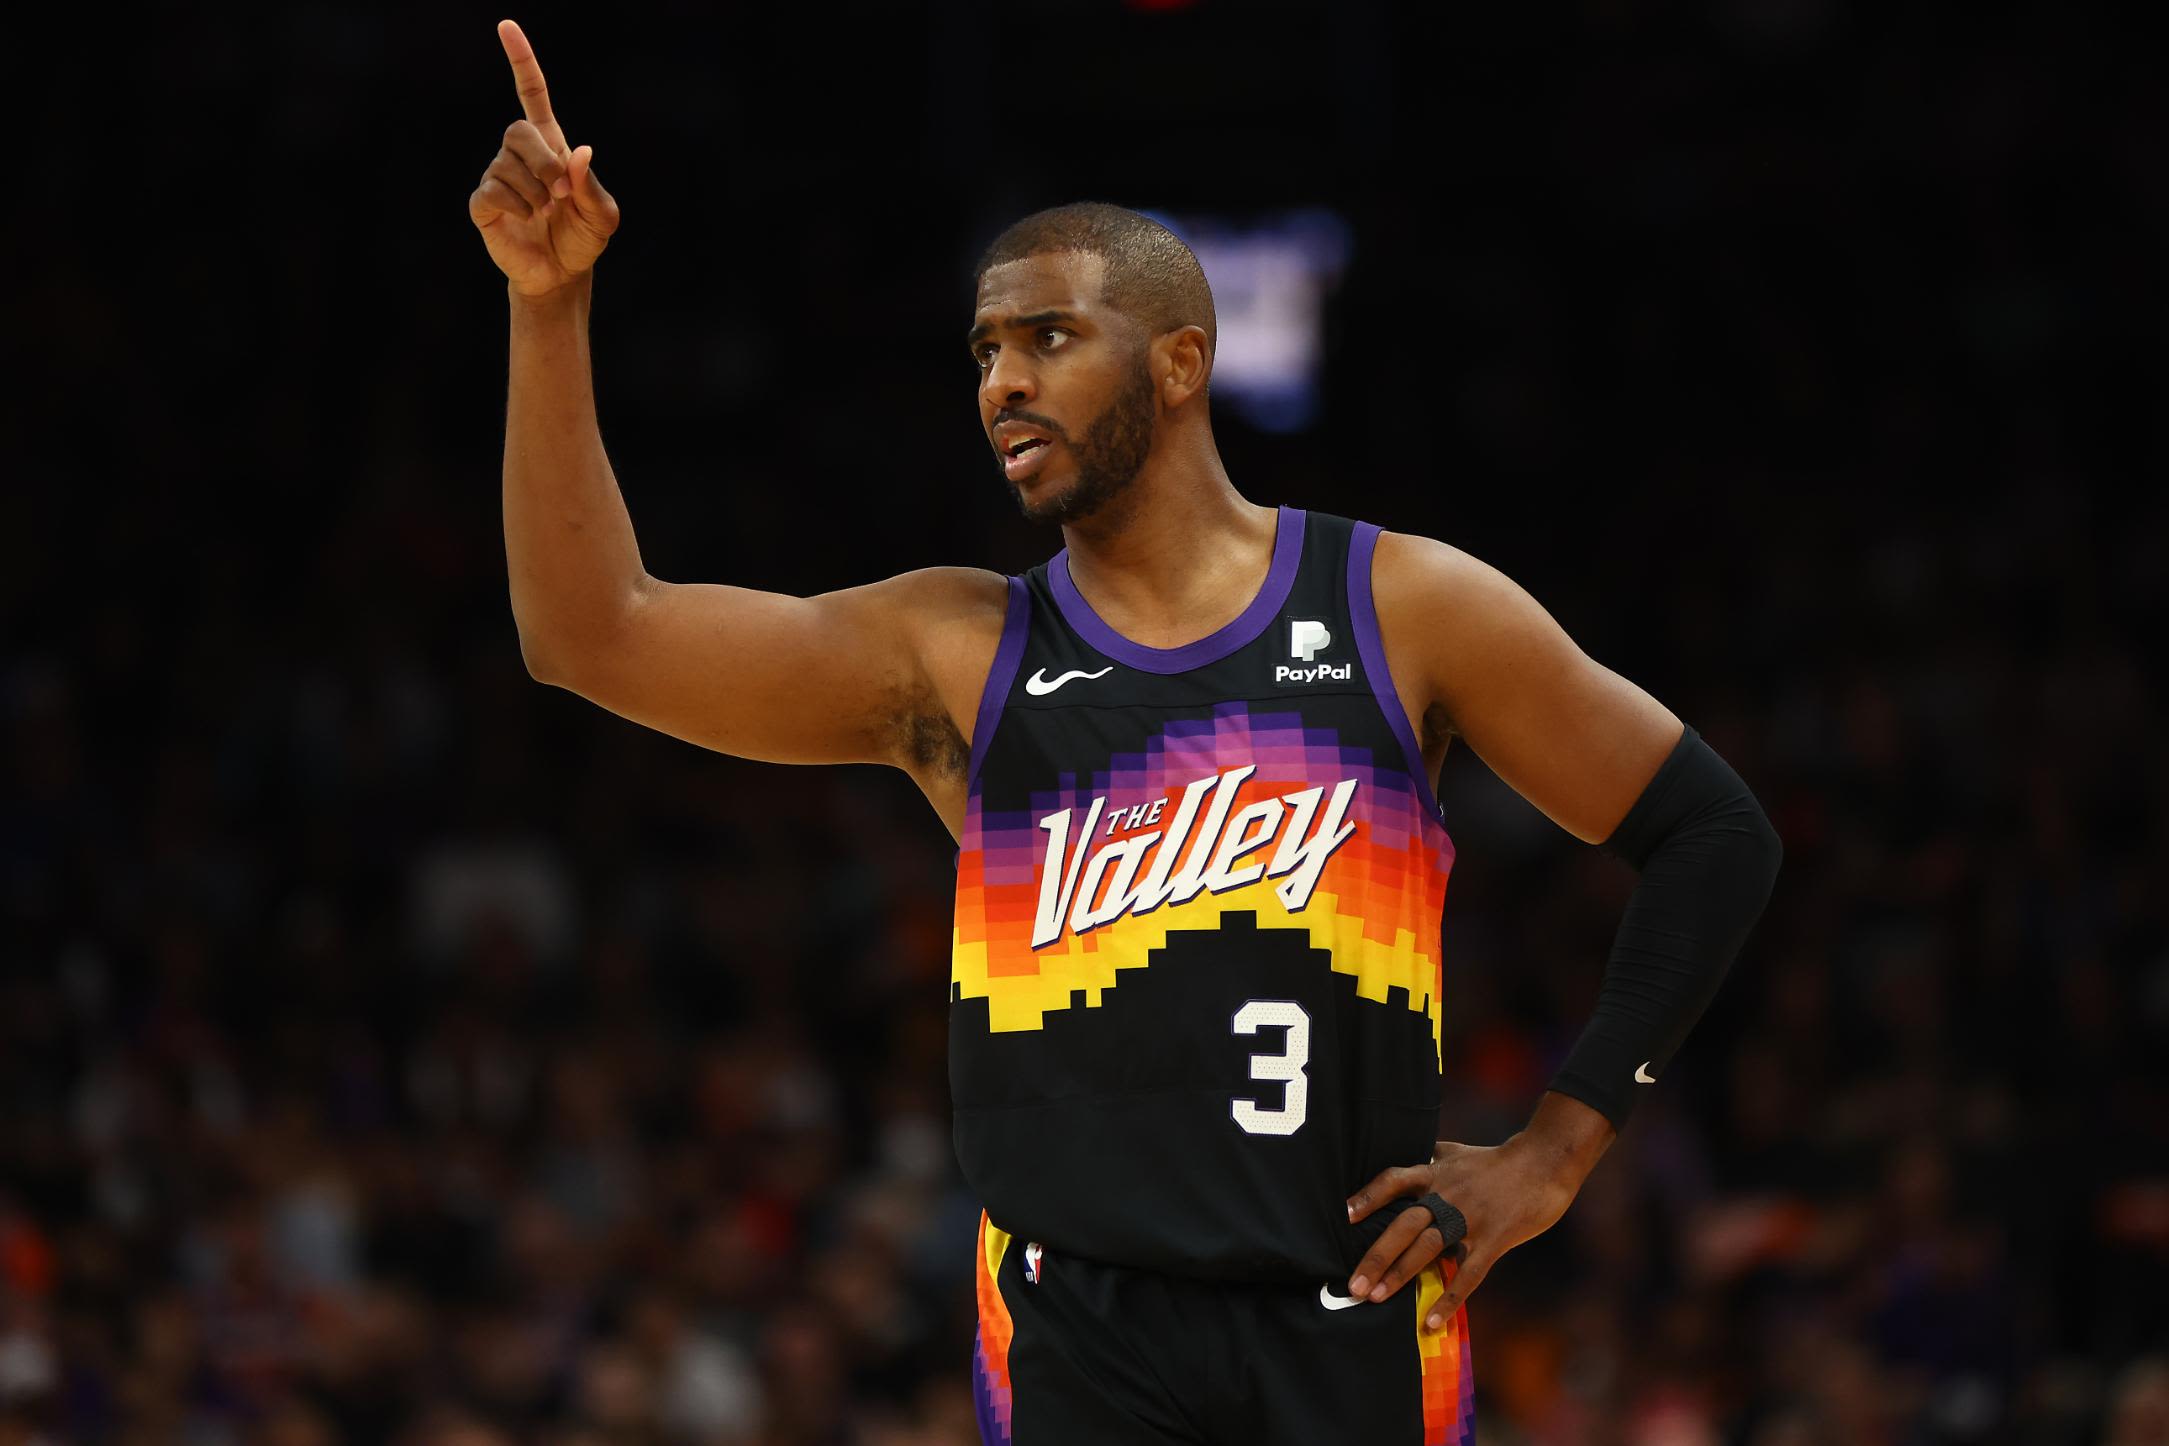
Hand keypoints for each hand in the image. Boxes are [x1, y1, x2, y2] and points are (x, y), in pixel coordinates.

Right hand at [468, 20, 620, 297]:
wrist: (562, 275)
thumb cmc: (582, 239)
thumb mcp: (602, 215)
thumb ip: (593, 186)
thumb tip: (580, 152)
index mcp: (550, 147)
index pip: (532, 95)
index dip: (521, 61)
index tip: (507, 27)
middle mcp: (520, 156)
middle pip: (516, 128)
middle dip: (543, 160)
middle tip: (560, 191)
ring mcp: (498, 177)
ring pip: (507, 163)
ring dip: (535, 192)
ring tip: (545, 213)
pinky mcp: (484, 203)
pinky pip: (492, 190)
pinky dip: (516, 205)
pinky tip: (524, 217)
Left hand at [1344, 1094, 1613, 1330]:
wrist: (1543, 1164)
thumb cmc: (1497, 1160)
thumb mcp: (1457, 1152)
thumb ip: (1431, 1159)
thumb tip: (1408, 1159)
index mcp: (1435, 1172)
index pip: (1394, 1180)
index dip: (1370, 1197)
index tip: (1346, 1215)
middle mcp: (1446, 1195)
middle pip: (1404, 1224)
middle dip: (1376, 1256)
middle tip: (1352, 1285)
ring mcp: (1469, 1218)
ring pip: (1428, 1248)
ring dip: (1400, 1275)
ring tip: (1374, 1298)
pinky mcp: (1493, 1239)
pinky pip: (1467, 1274)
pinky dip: (1448, 1300)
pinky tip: (1430, 1322)